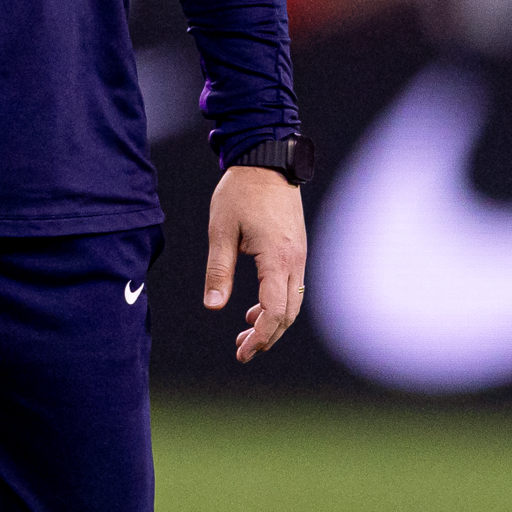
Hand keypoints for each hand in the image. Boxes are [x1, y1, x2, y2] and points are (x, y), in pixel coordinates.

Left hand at [204, 163, 307, 362]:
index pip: (275, 310)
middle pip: (288, 313)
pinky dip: (275, 304)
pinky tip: (253, 309)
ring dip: (271, 323)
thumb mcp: (221, 231)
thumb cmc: (241, 192)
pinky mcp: (295, 249)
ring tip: (245, 336)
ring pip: (291, 302)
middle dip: (267, 337)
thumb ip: (218, 270)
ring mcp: (298, 254)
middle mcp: (294, 260)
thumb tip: (213, 306)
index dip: (261, 335)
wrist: (267, 160)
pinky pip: (290, 286)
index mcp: (277, 258)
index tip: (243, 351)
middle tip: (242, 352)